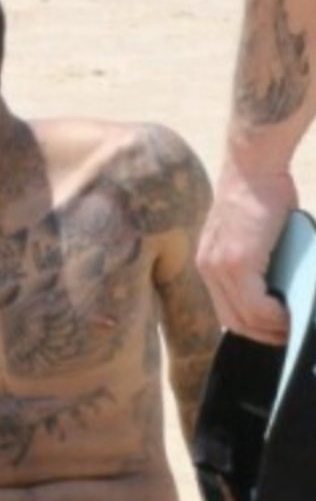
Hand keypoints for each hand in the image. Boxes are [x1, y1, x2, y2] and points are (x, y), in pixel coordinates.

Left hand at [196, 155, 294, 344]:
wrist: (255, 163)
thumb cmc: (262, 191)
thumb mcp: (253, 234)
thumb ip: (258, 263)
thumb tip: (278, 288)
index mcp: (209, 263)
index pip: (226, 309)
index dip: (250, 326)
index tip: (273, 331)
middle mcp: (208, 269)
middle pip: (233, 320)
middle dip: (262, 334)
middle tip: (287, 337)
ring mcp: (220, 268)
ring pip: (245, 317)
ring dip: (271, 328)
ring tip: (293, 328)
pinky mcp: (237, 263)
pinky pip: (256, 305)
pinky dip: (275, 315)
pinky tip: (291, 313)